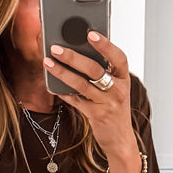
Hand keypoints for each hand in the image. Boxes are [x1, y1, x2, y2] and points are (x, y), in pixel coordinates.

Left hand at [43, 32, 136, 157]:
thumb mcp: (115, 88)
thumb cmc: (114, 107)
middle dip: (73, 57)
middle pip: (94, 69)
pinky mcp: (97, 115)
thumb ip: (103, 72)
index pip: (118, 57)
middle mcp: (118, 90)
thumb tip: (77, 51)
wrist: (120, 138)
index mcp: (124, 78)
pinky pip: (76, 100)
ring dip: (62, 72)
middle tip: (56, 48)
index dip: (105, 45)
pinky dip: (64, 92)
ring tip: (48, 62)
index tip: (91, 34)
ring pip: (82, 84)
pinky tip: (52, 84)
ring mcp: (108, 104)